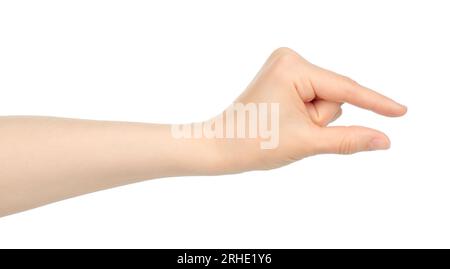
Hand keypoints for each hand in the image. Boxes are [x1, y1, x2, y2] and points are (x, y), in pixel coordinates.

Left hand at [211, 47, 406, 171]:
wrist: (221, 147)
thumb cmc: (255, 142)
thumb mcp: (307, 142)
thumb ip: (349, 139)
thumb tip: (384, 140)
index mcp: (293, 67)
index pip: (345, 89)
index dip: (375, 103)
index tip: (402, 112)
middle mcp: (289, 59)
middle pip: (333, 96)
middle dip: (319, 120)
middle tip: (291, 131)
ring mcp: (285, 67)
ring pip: (323, 101)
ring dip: (311, 121)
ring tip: (283, 127)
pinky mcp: (283, 77)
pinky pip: (312, 100)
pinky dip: (306, 116)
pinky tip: (283, 122)